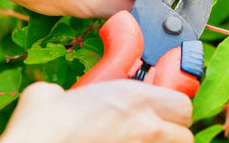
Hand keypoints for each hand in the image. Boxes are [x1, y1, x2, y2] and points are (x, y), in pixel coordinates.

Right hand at [0, 80, 193, 142]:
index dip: (171, 105)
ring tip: (133, 139)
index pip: (182, 105)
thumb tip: (61, 94)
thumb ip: (73, 90)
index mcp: (136, 101)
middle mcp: (147, 131)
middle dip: (169, 129)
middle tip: (147, 126)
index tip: (158, 104)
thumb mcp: (55, 94)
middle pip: (183, 134)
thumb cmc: (45, 128)